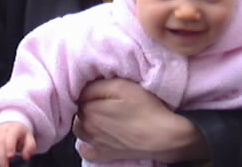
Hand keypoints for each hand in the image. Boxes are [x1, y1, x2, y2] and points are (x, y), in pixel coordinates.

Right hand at [0, 122, 35, 166]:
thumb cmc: (20, 135)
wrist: (9, 124)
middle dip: (1, 158)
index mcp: (14, 129)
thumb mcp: (29, 137)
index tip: (11, 156)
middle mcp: (1, 130)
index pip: (11, 137)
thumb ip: (30, 147)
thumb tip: (26, 156)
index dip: (10, 146)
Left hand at [72, 78, 207, 162]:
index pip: (81, 94)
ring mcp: (94, 143)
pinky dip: (86, 143)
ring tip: (100, 115)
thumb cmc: (145, 108)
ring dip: (85, 121)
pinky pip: (85, 150)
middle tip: (104, 99)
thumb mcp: (122, 86)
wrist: (162, 137)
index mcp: (90, 109)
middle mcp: (87, 127)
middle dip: (87, 103)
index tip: (102, 87)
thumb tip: (83, 88)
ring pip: (78, 128)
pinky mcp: (103, 155)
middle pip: (79, 110)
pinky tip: (96, 135)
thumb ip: (97, 85)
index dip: (91, 88)